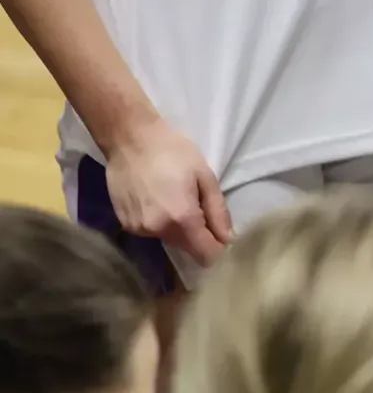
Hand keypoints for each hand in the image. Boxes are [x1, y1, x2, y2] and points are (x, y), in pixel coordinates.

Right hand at [100, 116, 230, 266]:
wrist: (128, 136)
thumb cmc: (172, 151)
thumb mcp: (205, 177)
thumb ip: (218, 212)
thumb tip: (228, 240)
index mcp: (181, 219)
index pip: (207, 256)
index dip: (218, 249)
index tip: (222, 237)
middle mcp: (157, 230)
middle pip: (188, 249)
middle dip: (199, 237)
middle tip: (198, 208)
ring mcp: (137, 228)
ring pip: (170, 241)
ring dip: (178, 229)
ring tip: (174, 199)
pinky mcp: (125, 223)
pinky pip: (151, 232)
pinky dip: (159, 222)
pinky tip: (157, 200)